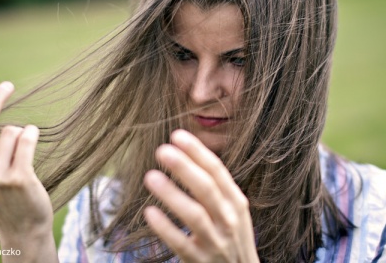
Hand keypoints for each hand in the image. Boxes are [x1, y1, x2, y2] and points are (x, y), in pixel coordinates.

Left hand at [143, 129, 259, 262]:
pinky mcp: (200, 261)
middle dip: (185, 168)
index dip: (197, 152)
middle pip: (207, 189)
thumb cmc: (231, 237)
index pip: (217, 171)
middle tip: (162, 150)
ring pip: (195, 215)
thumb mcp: (232, 210)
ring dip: (172, 195)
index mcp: (236, 202)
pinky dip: (166, 228)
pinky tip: (149, 212)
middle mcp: (229, 220)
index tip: (177, 135)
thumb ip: (216, 186)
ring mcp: (216, 242)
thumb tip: (187, 152)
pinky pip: (181, 243)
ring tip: (150, 176)